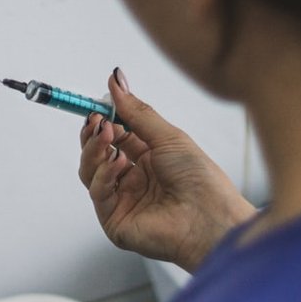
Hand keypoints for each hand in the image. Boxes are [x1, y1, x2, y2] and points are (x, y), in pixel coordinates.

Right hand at [79, 68, 255, 270]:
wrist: (210, 217)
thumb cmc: (200, 180)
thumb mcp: (168, 136)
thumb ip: (137, 112)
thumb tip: (116, 81)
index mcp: (147, 159)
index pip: (114, 136)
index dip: (103, 121)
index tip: (97, 106)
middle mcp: (132, 180)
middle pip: (96, 154)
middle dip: (93, 135)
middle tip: (97, 121)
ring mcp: (122, 201)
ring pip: (90, 172)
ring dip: (94, 151)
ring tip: (108, 137)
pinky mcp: (114, 220)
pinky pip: (97, 193)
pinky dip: (103, 175)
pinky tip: (118, 163)